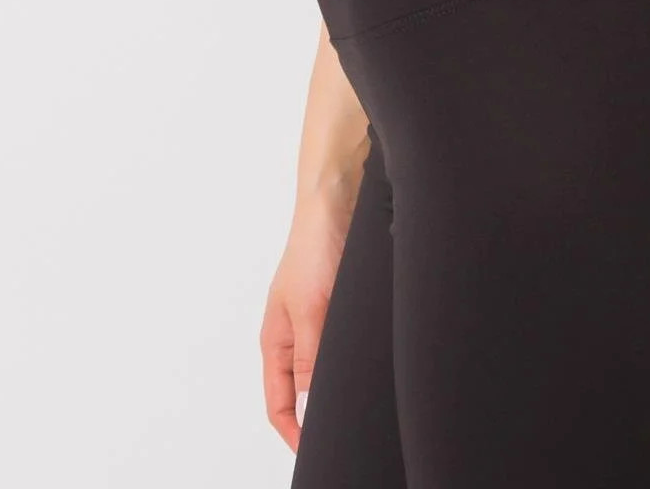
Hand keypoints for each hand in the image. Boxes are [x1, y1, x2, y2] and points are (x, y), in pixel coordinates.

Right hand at [260, 180, 360, 452]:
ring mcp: (320, 322)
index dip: (295, 434)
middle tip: (344, 434)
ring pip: (327, 372)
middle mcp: (296, 336)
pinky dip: (356, 362)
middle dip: (318, 418)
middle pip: (302, 395)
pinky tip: (372, 367)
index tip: (316, 452)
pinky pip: (346, 348)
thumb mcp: (311, 309)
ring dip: (339, 388)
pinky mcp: (343, 307)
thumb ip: (309, 360)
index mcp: (277, 341)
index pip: (279, 404)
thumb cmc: (314, 244)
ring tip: (360, 407)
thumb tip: (308, 411)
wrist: (340, 196)